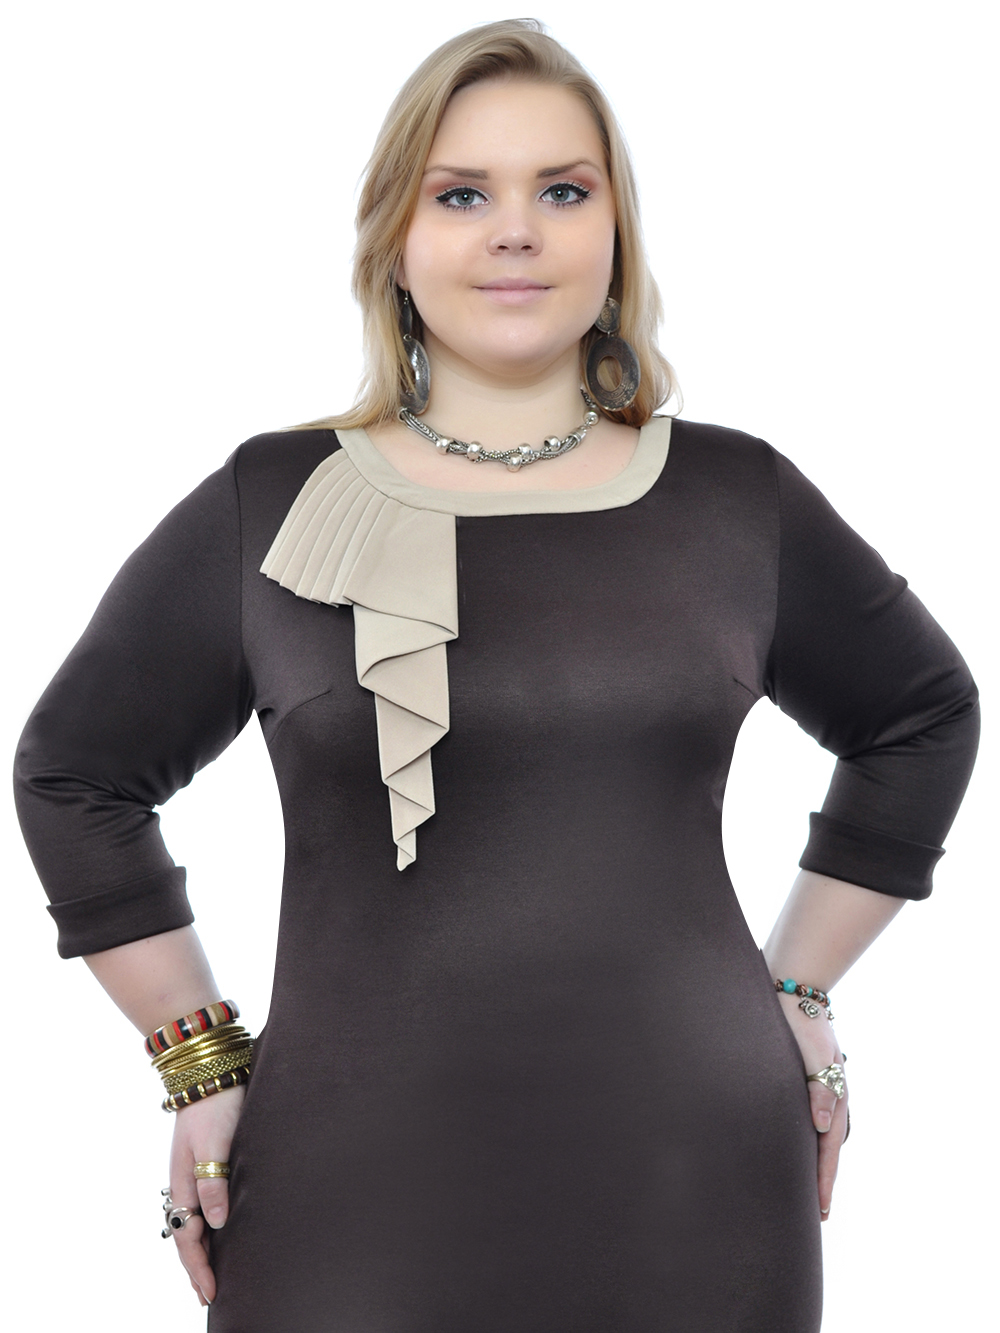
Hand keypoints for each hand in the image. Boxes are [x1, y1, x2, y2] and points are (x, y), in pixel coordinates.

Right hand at [166, 1084, 245, 1305]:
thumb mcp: (214, 1143)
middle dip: (196, 1267)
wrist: (210, 1071)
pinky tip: (214, 1231)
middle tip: (207, 1297)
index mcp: (184, 1183)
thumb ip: (214, 1182)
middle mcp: (184, 1183)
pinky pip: (199, 1205)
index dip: (199, 1267)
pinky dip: (204, 1227)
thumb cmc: (216, 1105)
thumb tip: (216, 1223)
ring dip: (199, 1250)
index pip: (188, 1237)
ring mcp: (192, 1173)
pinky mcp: (203, 1163)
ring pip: (191, 1222)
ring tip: (208, 1275)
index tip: (209, 1293)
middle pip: (186, 1235)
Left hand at [776, 992, 847, 1220]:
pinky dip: (805, 1138)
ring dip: (813, 1161)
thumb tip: (822, 1127)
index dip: (824, 1181)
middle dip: (821, 1179)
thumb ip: (820, 1088)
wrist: (794, 990)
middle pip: (828, 1148)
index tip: (821, 1211)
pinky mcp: (804, 1079)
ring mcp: (819, 1088)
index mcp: (834, 1095)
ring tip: (804, 1186)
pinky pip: (807, 1117)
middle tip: (814, 1213)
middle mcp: (829, 1096)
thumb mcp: (814, 1054)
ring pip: (819, 1135)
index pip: (829, 1148)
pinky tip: (795, 1145)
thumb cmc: (801, 1021)